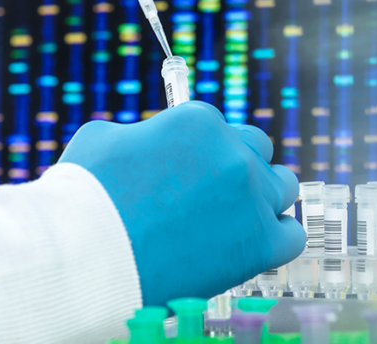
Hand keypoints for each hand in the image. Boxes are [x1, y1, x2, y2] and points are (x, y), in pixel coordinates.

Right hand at [59, 101, 304, 306]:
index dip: (198, 150)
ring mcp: (251, 198)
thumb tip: (151, 143)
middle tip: (208, 192)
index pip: (216, 127)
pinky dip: (275, 237)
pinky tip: (250, 243)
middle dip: (235, 166)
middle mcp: (233, 152)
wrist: (89, 255)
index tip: (186, 170)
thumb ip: (141, 134)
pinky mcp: (259, 244)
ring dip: (261, 197)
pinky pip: (291, 235)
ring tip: (230, 219)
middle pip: (256, 149)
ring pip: (282, 186)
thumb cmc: (85, 196)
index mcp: (199, 120)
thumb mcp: (105, 139)